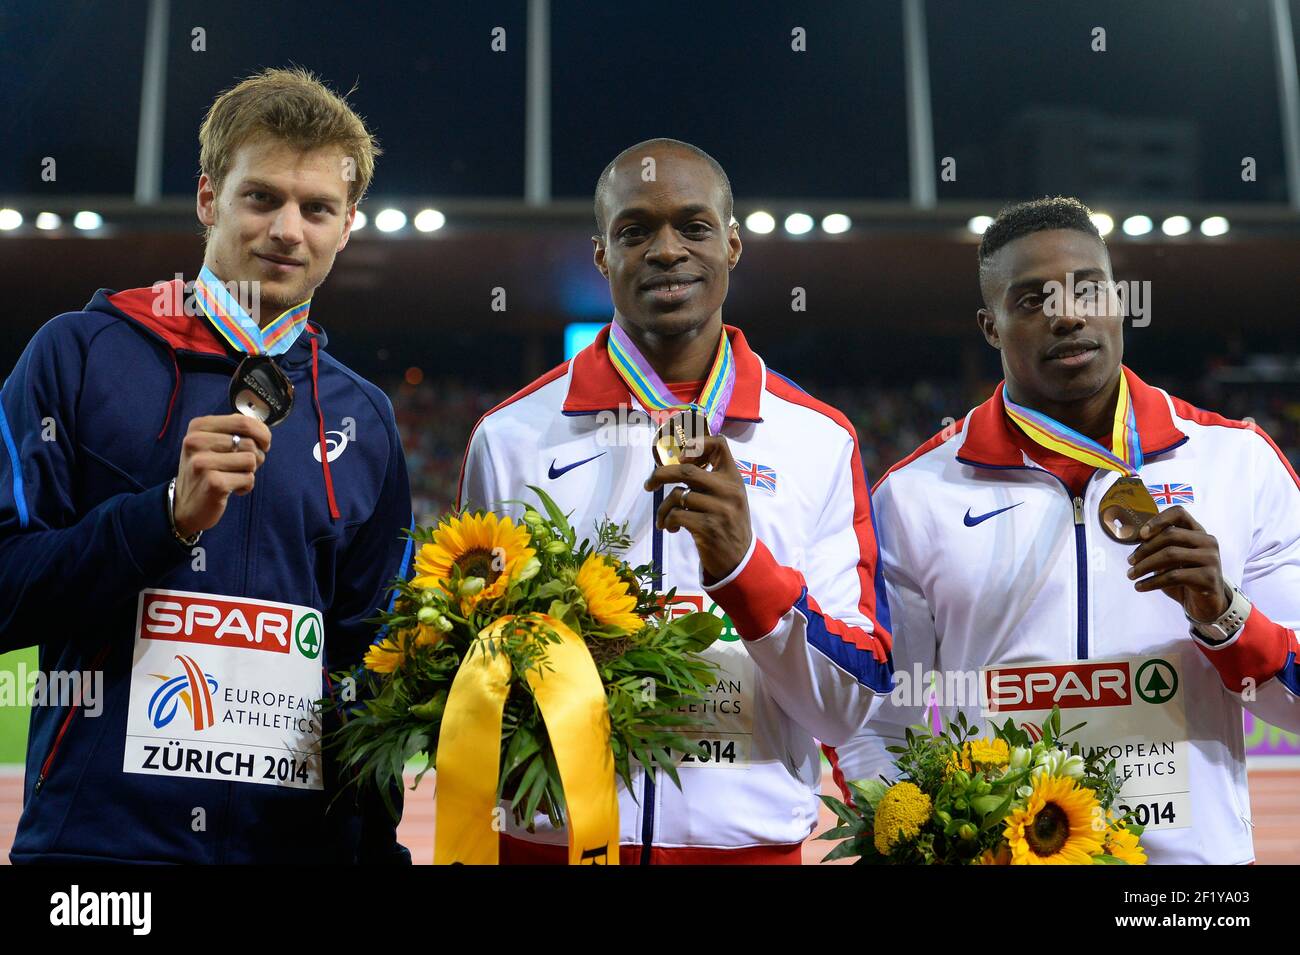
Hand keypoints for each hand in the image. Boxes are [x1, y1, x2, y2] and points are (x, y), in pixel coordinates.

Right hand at [173, 414, 270, 537]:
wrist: (185, 505)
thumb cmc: (207, 471)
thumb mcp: (213, 444)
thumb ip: (235, 432)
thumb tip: (264, 431)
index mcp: (198, 426)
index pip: (243, 421)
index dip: (262, 433)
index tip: (263, 444)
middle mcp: (196, 441)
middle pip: (249, 442)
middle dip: (257, 456)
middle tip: (244, 466)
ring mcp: (202, 462)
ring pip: (251, 460)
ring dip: (250, 471)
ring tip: (233, 477)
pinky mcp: (214, 483)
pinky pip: (248, 478)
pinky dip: (246, 486)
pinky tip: (231, 489)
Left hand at [643, 433, 752, 582]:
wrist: (740, 558)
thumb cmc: (728, 523)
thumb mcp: (729, 496)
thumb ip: (711, 479)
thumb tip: (677, 462)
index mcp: (733, 477)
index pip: (720, 444)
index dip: (696, 444)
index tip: (681, 458)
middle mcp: (728, 490)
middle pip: (687, 471)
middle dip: (660, 475)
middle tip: (649, 484)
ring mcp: (719, 509)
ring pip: (677, 496)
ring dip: (663, 508)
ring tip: (664, 518)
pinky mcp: (708, 528)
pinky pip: (676, 515)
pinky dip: (667, 521)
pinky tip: (671, 528)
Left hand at [1126, 505, 1229, 622]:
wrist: (1205, 604)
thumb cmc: (1184, 577)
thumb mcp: (1171, 560)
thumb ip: (1158, 546)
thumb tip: (1135, 538)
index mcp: (1197, 531)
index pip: (1179, 513)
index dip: (1158, 520)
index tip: (1141, 534)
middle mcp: (1207, 541)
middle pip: (1170, 535)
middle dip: (1145, 549)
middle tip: (1130, 561)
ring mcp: (1211, 559)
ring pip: (1171, 555)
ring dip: (1145, 566)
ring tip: (1131, 575)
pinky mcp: (1209, 577)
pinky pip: (1174, 576)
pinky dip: (1152, 582)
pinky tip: (1140, 586)